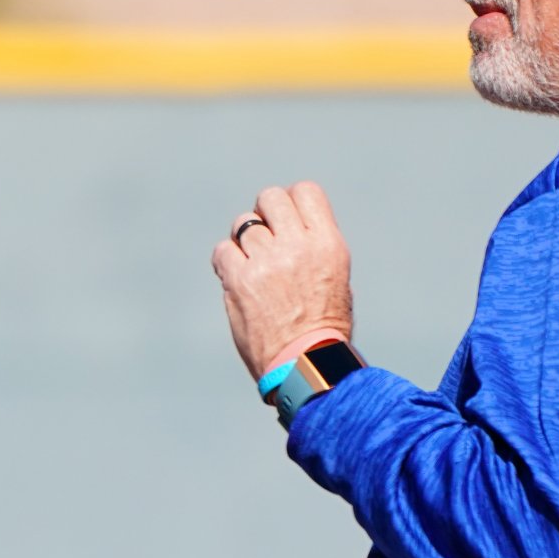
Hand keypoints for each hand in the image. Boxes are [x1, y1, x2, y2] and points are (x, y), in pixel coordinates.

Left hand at [212, 182, 356, 383]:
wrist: (307, 365)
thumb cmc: (324, 329)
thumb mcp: (336, 279)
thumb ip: (312, 249)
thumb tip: (285, 230)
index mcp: (328, 244)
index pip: (305, 192)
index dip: (291, 201)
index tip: (287, 220)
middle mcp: (298, 246)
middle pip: (270, 198)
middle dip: (265, 214)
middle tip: (266, 239)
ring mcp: (267, 261)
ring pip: (243, 224)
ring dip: (244, 241)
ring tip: (253, 266)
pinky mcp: (240, 280)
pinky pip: (223, 251)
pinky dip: (226, 261)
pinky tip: (236, 279)